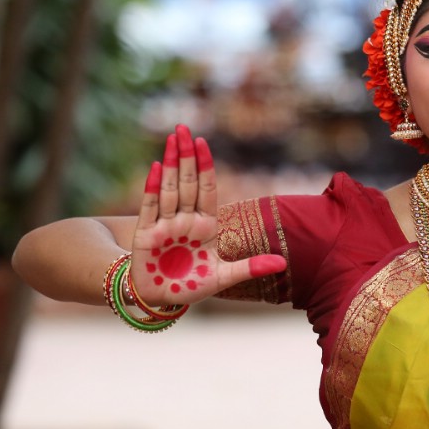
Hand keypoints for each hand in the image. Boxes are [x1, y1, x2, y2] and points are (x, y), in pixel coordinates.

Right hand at [129, 124, 286, 305]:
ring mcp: (164, 225)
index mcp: (205, 226)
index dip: (205, 166)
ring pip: (169, 189)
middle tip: (184, 127)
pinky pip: (150, 207)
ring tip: (173, 139)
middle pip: (187, 182)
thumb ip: (249, 267)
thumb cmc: (190, 286)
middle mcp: (185, 220)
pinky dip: (153, 187)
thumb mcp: (223, 278)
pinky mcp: (146, 234)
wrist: (160, 300)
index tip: (204, 142)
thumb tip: (283, 263)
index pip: (206, 190)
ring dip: (172, 163)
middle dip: (187, 155)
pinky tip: (157, 166)